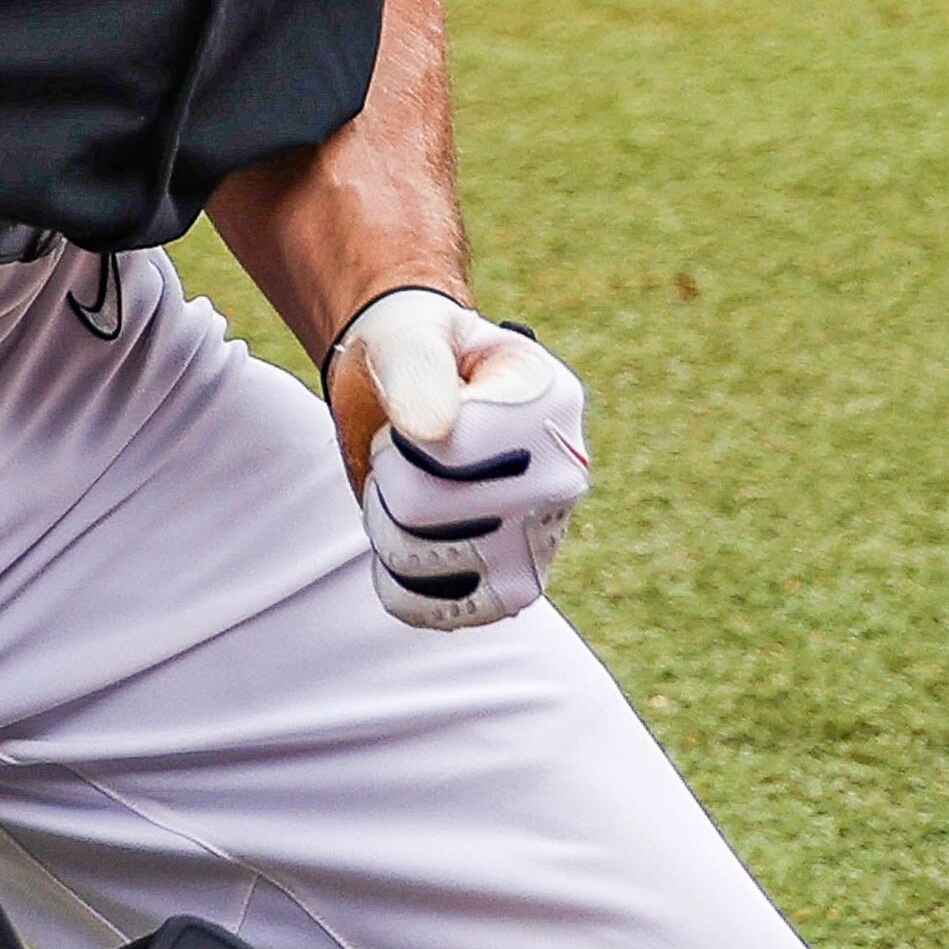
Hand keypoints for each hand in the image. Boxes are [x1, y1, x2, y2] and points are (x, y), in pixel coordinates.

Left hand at [326, 289, 589, 628]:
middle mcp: (562, 475)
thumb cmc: (418, 354)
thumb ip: (417, 368)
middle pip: (420, 508)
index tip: (420, 408)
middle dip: (386, 477)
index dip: (401, 435)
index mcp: (551, 401)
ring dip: (385, 524)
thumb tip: (432, 431)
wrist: (422, 394)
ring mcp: (544, 538)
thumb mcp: (410, 337)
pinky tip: (410, 542)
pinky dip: (398, 581)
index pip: (444, 450)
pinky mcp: (516, 589)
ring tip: (410, 486)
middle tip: (407, 449)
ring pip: (418, 561)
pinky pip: (432, 611)